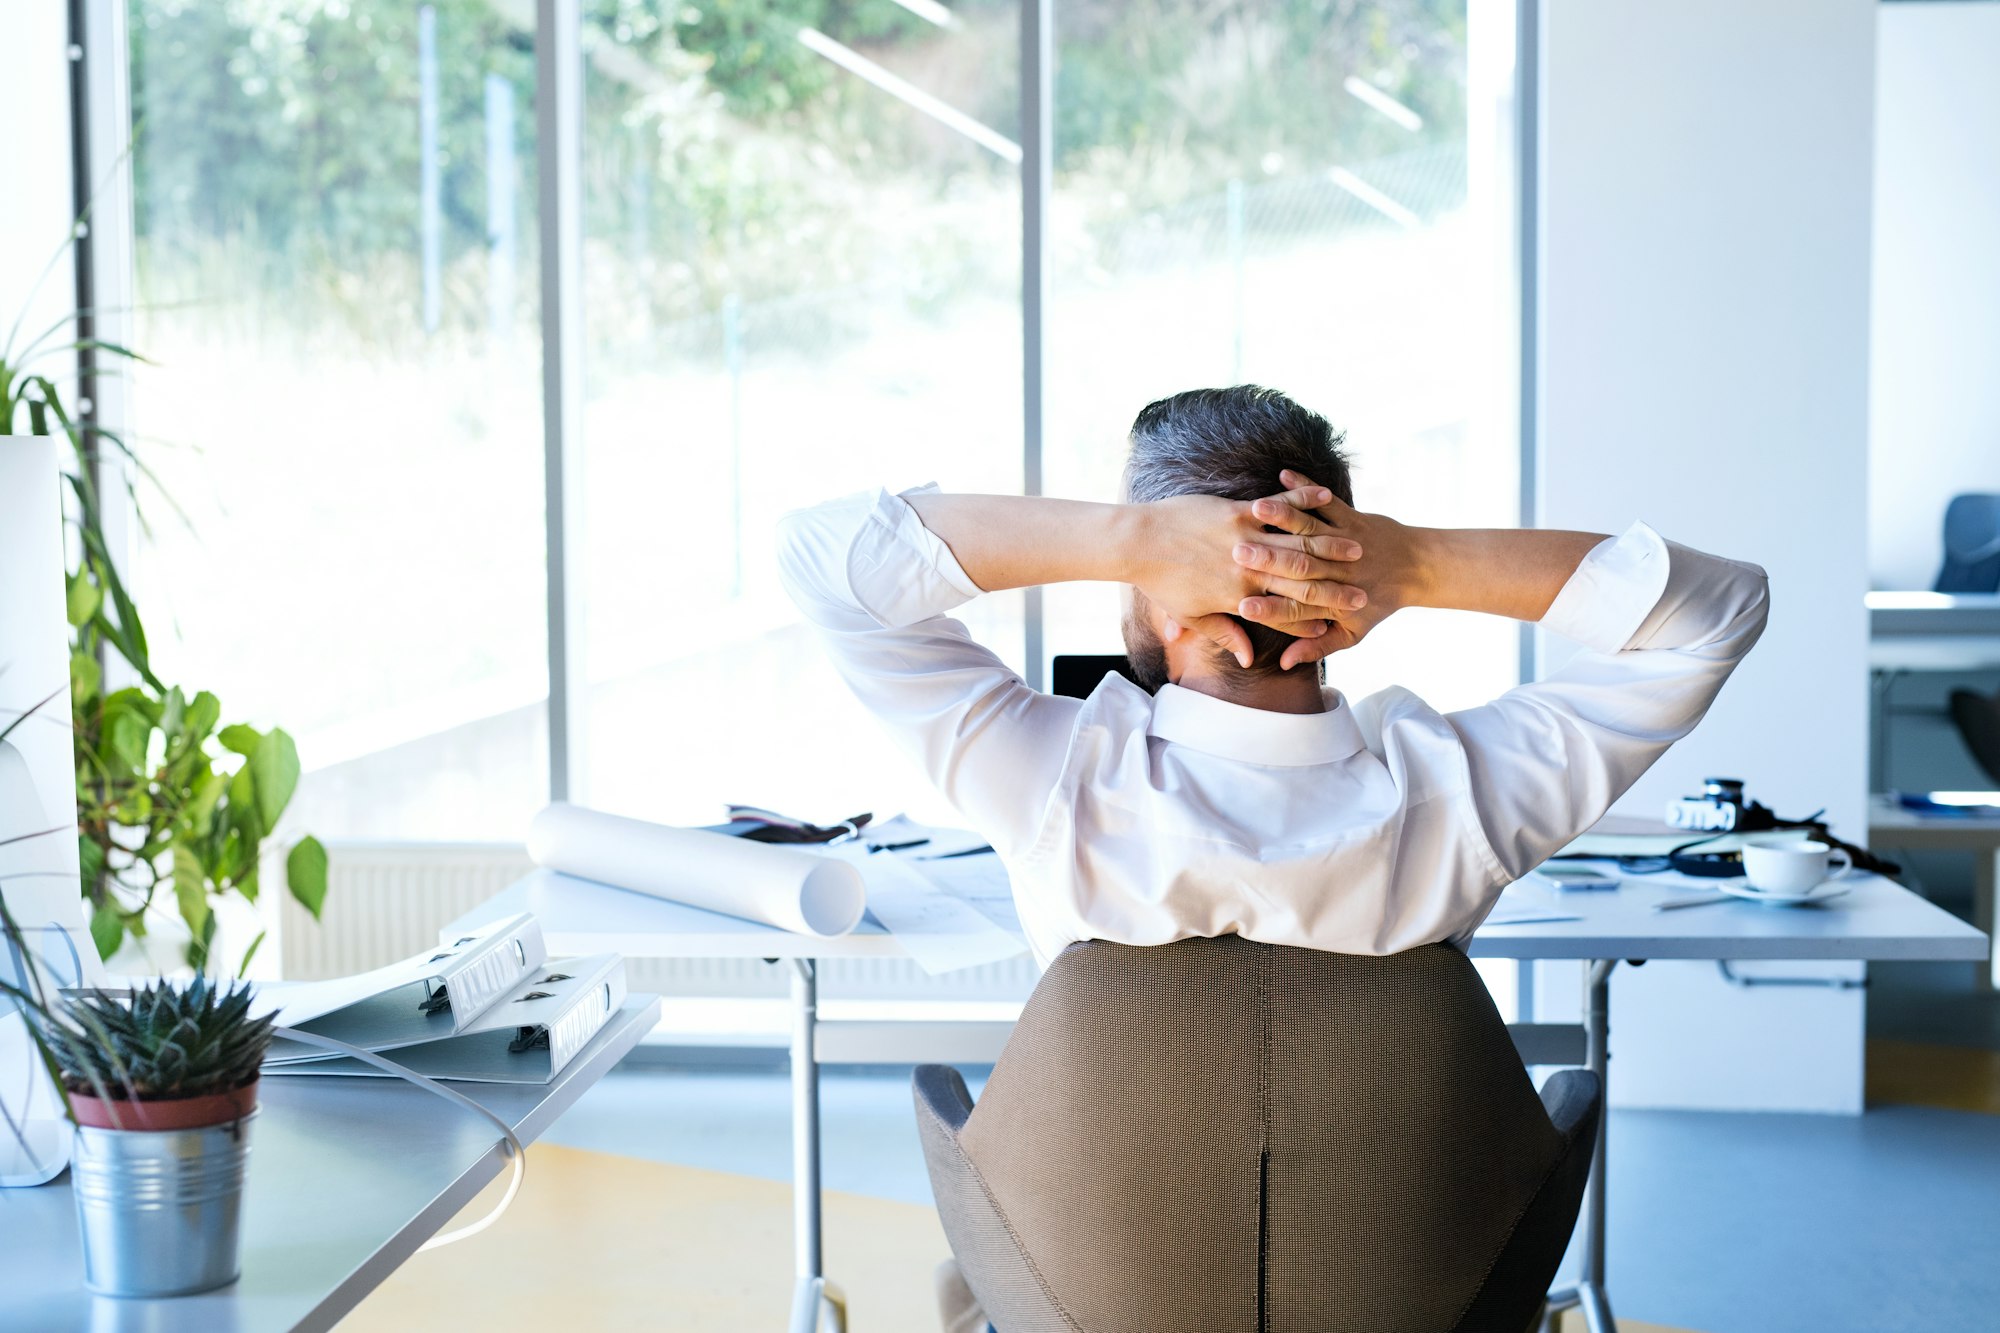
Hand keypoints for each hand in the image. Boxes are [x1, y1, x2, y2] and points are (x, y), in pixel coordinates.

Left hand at [1126, 486, 1366, 666]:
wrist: (1138, 541)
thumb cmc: (1161, 581)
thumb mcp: (1191, 614)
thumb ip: (1224, 633)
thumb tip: (1247, 656)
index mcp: (1239, 597)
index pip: (1287, 614)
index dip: (1317, 620)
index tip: (1341, 624)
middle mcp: (1249, 570)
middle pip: (1303, 581)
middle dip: (1336, 587)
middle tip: (1364, 590)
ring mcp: (1245, 537)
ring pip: (1298, 543)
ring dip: (1331, 545)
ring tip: (1357, 548)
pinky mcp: (1238, 511)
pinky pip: (1278, 506)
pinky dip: (1303, 500)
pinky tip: (1326, 496)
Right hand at [1232, 470, 1431, 668]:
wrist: (1418, 568)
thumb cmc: (1378, 602)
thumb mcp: (1351, 633)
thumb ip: (1317, 648)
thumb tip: (1285, 663)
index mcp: (1335, 603)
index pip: (1297, 609)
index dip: (1271, 610)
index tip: (1244, 607)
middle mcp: (1339, 572)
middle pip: (1298, 568)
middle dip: (1267, 560)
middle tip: (1236, 554)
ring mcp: (1345, 542)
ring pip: (1310, 530)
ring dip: (1283, 518)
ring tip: (1256, 510)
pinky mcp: (1353, 518)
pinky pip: (1327, 502)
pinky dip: (1306, 488)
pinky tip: (1283, 476)